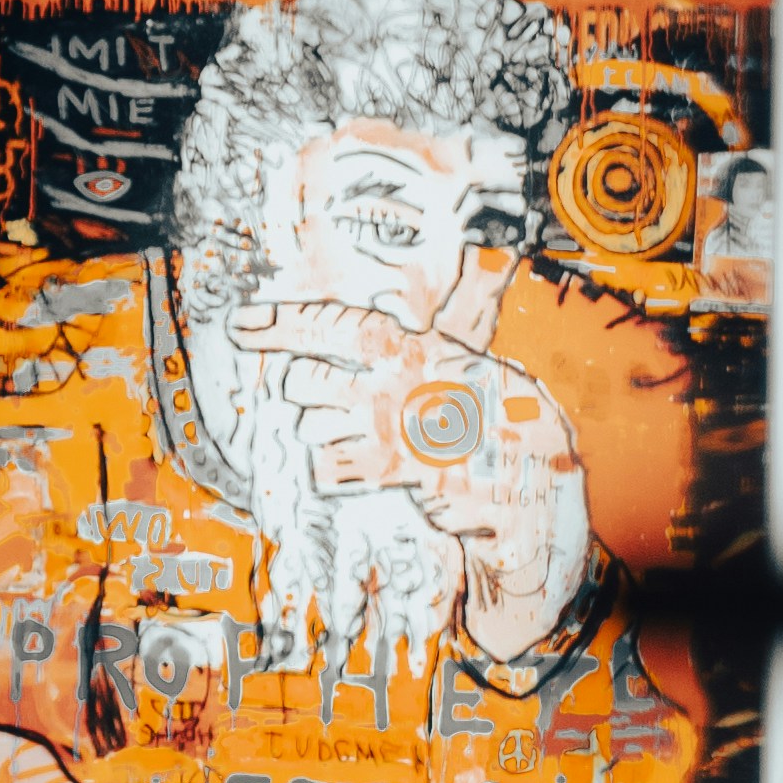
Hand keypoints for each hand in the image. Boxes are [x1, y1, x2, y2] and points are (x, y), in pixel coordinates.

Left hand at [233, 297, 588, 654]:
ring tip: (371, 439)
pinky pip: (331, 470)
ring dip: (325, 434)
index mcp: (419, 350)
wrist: (542, 490)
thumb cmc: (511, 422)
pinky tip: (371, 471)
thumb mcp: (480, 364)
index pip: (337, 325)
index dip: (283, 323)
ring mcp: (392, 437)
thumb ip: (439, 336)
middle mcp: (398, 388)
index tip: (240, 324)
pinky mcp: (392, 482)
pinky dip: (339, 471)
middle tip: (338, 403)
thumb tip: (438, 293)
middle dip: (306, 394)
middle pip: (304, 384)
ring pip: (311, 429)